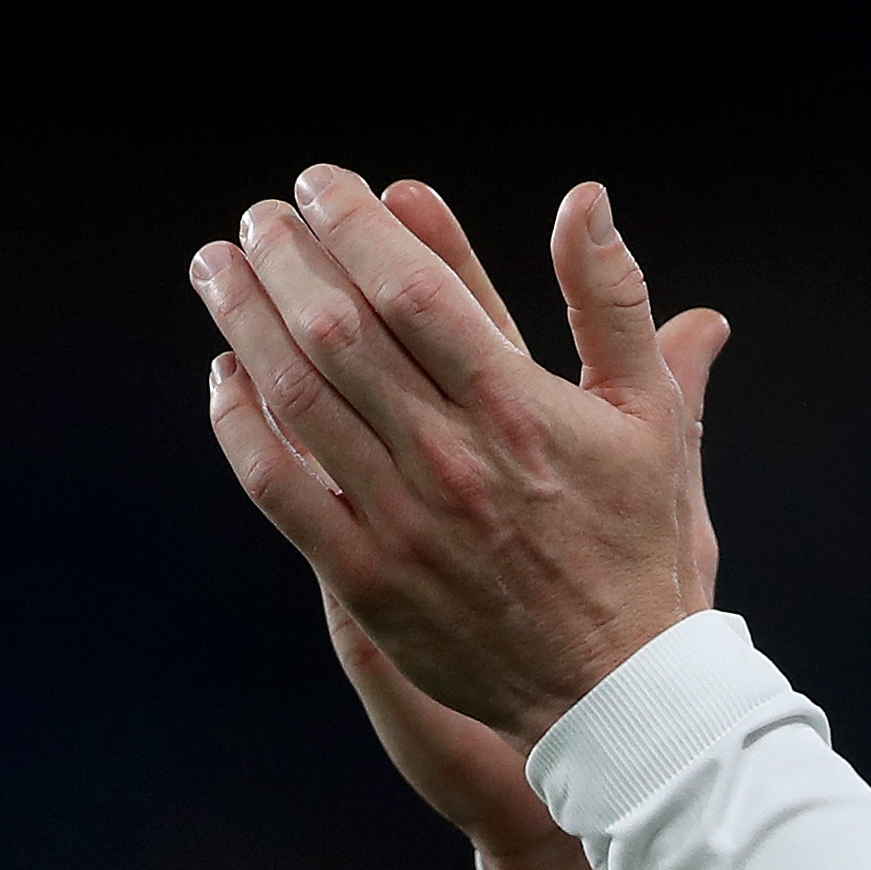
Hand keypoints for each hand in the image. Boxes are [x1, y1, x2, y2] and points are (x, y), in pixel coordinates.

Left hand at [194, 167, 730, 758]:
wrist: (614, 684)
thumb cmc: (637, 538)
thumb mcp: (652, 411)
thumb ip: (613, 301)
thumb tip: (585, 200)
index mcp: (519, 407)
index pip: (413, 288)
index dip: (354, 224)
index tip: (320, 185)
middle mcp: (452, 457)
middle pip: (339, 330)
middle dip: (286, 258)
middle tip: (258, 218)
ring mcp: (401, 519)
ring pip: (297, 397)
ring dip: (246, 322)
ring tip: (218, 269)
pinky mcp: (364, 577)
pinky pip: (279, 486)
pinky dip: (240, 424)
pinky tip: (224, 376)